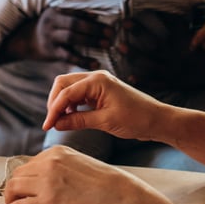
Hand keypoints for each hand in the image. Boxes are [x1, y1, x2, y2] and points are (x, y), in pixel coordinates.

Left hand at [0, 145, 189, 203]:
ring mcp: (46, 183)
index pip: (30, 163)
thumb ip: (62, 168)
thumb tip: (47, 180)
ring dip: (10, 199)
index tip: (22, 186)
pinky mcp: (46, 203)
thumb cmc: (107, 186)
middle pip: (18, 174)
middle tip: (14, 198)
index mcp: (58, 152)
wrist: (120, 198)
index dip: (24, 177)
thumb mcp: (81, 166)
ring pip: (14, 188)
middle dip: (14, 188)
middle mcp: (49, 164)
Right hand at [11, 7, 111, 68]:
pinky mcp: (51, 52)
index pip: (76, 10)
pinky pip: (68, 56)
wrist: (27, 42)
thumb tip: (100, 15)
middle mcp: (51, 22)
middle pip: (75, 23)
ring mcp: (50, 37)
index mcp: (56, 10)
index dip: (93, 14)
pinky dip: (83, 59)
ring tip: (107, 45)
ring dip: (91, 41)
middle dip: (95, 28)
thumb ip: (74, 15)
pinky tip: (96, 62)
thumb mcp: (58, 16)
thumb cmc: (52, 28)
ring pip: (71, 37)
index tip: (110, 18)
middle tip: (111, 33)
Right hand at [43, 70, 168, 141]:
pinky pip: (79, 94)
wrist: (157, 120)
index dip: (53, 110)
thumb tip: (57, 124)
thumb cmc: (136, 119)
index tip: (47, 126)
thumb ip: (78, 120)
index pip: (66, 92)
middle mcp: (96, 77)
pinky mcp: (100, 91)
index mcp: (97, 81)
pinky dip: (71, 104)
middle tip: (51, 122)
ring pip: (69, 88)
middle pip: (63, 84)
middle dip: (54, 102)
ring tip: (61, 121)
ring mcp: (98, 83)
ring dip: (62, 103)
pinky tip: (71, 116)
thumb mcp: (105, 122)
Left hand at [117, 10, 204, 89]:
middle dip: (139, 34)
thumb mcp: (198, 34)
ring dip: (135, 55)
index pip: (168, 26)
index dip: (152, 18)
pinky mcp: (172, 82)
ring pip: (152, 62)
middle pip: (155, 43)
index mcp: (184, 42)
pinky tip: (129, 76)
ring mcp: (174, 70)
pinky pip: (156, 82)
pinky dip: (143, 80)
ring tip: (119, 47)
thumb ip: (182, 22)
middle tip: (123, 24)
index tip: (134, 13)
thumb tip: (172, 1)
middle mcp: (177, 55)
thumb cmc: (204, 49)